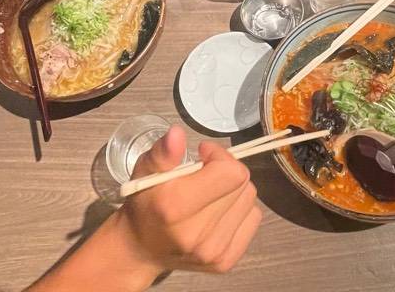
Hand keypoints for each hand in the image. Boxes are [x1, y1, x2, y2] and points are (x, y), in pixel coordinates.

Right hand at [116, 126, 261, 277]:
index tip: (203, 155)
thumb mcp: (146, 170)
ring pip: (250, 199)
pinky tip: (218, 210)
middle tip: (204, 175)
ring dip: (234, 190)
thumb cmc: (146, 201)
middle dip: (226, 171)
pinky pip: (253, 218)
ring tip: (210, 193)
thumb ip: (164, 152)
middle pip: (243, 183)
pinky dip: (240, 209)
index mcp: (176, 206)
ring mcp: (213, 252)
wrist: (141, 248)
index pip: (231, 173)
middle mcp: (197, 234)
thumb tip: (177, 134)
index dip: (220, 156)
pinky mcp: (225, 262)